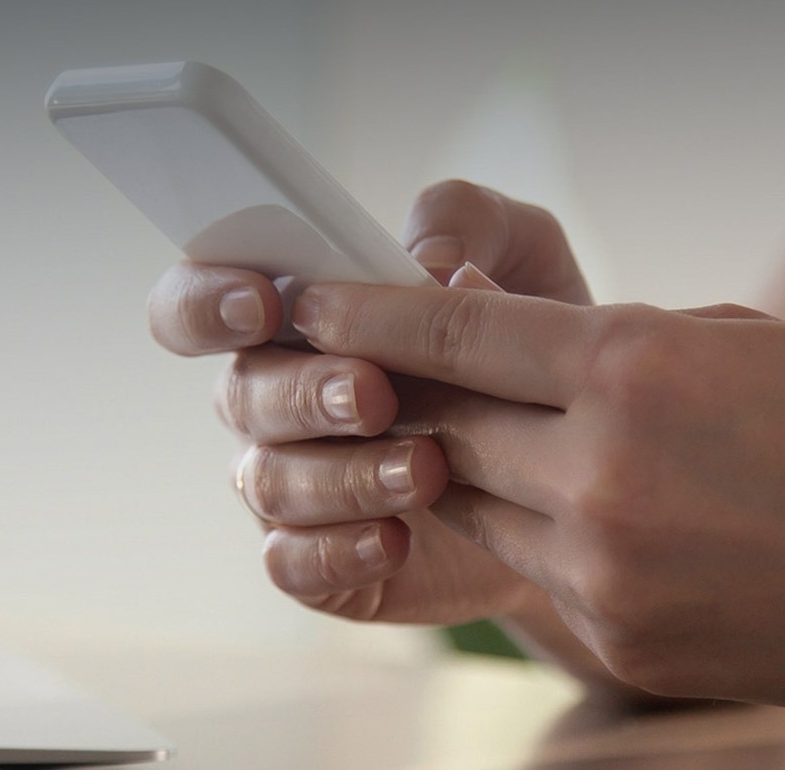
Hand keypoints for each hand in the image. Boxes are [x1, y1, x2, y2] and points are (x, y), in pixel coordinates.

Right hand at [145, 181, 591, 625]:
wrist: (587, 466)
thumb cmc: (531, 344)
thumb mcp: (524, 257)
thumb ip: (469, 221)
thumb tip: (426, 258)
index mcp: (293, 320)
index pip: (197, 303)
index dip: (205, 302)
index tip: (263, 304)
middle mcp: (276, 400)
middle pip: (241, 394)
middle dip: (305, 393)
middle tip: (375, 394)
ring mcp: (294, 484)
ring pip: (271, 482)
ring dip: (342, 475)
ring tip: (425, 470)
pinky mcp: (324, 562)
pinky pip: (292, 564)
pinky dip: (339, 551)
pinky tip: (397, 539)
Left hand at [288, 279, 784, 707]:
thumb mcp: (739, 340)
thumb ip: (617, 345)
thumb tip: (523, 353)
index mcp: (633, 367)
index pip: (451, 333)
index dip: (363, 313)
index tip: (308, 302)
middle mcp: (602, 471)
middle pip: (441, 428)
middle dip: (409, 400)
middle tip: (387, 378)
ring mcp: (606, 569)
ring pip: (479, 508)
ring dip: (479, 475)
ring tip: (526, 449)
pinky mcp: (621, 641)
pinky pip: (538, 576)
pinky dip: (548, 541)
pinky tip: (613, 522)